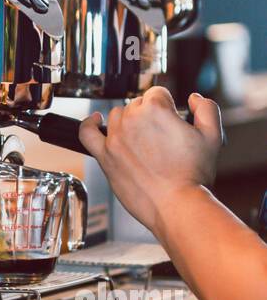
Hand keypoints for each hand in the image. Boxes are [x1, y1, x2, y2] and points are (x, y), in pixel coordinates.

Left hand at [79, 88, 222, 234]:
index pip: (157, 93)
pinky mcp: (105, 156)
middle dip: (151, 117)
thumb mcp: (212, 136)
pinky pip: (87, 132)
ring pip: (118, 116)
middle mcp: (131, 119)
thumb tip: (193, 99)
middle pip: (138, 104)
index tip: (173, 123)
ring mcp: (115, 137)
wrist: (177, 205)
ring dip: (130, 122)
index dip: (168, 107)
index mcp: (155, 109)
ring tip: (144, 141)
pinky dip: (89, 124)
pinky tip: (95, 121)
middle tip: (163, 140)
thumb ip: (206, 108)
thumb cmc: (193, 174)